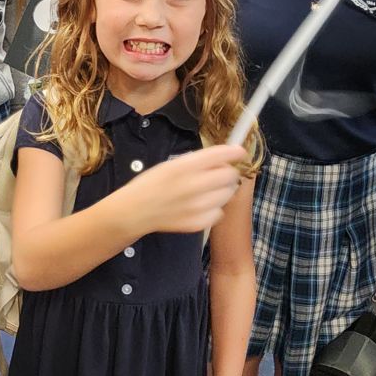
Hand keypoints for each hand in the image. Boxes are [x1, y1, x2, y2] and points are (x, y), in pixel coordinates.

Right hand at [126, 145, 248, 233]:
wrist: (135, 211)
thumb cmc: (152, 184)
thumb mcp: (171, 165)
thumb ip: (197, 162)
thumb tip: (223, 159)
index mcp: (184, 166)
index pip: (219, 155)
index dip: (234, 152)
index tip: (240, 151)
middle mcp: (193, 186)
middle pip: (229, 175)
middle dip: (228, 172)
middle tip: (220, 174)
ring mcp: (197, 207)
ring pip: (228, 194)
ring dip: (222, 190)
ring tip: (208, 191)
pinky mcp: (198, 223)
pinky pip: (219, 213)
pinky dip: (214, 208)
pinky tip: (201, 206)